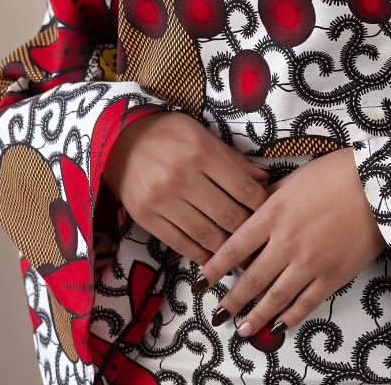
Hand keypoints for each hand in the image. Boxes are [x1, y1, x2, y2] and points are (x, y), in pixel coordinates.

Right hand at [100, 111, 271, 265]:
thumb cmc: (169, 133)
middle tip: (261, 242)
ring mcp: (162, 200)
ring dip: (227, 248)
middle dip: (248, 231)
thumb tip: (263, 178)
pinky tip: (212, 257)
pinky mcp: (146, 217)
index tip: (271, 215)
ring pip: (206, 233)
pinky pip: (180, 242)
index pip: (243, 187)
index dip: (261, 205)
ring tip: (242, 255)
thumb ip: (233, 159)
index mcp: (202, 153)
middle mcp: (183, 178)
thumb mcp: (203, 134)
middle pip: (227, 214)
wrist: (119, 140)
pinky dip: (200, 253)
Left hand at [199, 146, 387, 335]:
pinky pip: (306, 303)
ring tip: (244, 330)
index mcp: (274, 213)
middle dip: (233, 299)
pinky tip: (280, 324)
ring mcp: (309, 262)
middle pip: (251, 278)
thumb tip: (252, 210)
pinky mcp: (332, 275)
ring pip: (275, 297)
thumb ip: (271, 197)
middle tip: (220, 313)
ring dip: (256, 316)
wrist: (379, 184)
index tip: (205, 279)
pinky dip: (291, 316)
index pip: (235, 246)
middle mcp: (286, 242)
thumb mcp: (296, 177)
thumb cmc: (338, 172)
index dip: (217, 266)